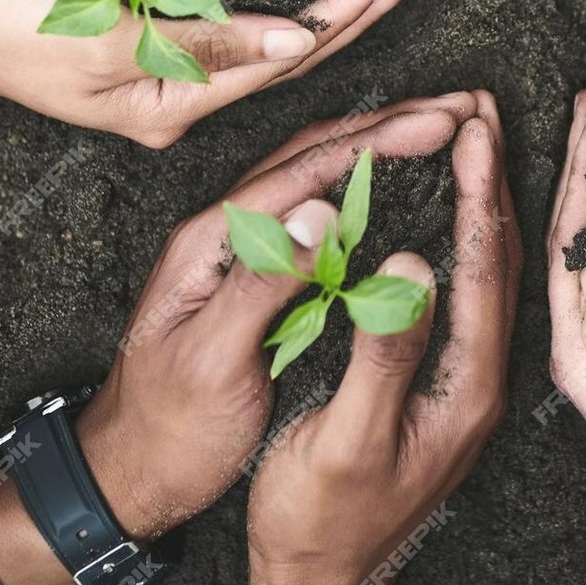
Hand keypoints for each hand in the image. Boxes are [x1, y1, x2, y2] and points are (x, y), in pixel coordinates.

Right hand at [0, 0, 425, 148]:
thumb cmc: (8, 23)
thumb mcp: (109, 35)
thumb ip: (205, 40)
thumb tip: (294, 43)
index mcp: (173, 106)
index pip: (287, 57)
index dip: (348, 11)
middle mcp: (177, 101)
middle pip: (289, 54)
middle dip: (355, 8)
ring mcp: (162, 79)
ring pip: (268, 38)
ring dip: (327, 1)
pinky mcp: (145, 50)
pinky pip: (234, 27)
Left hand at [0, 98, 490, 584]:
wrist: (127, 476)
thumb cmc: (168, 431)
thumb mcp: (213, 362)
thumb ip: (263, 284)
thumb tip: (322, 211)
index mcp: (211, 241)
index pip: (305, 169)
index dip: (378, 140)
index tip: (440, 124)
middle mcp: (223, 231)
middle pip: (312, 154)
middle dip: (388, 124)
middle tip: (458, 107)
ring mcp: (236, 250)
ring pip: (314, 175)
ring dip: (376, 145)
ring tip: (437, 129)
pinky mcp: (251, 275)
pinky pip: (313, 211)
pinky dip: (359, 186)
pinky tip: (393, 186)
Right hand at [246, 93, 517, 584]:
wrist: (317, 578)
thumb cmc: (319, 518)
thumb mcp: (344, 439)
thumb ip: (382, 354)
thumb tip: (407, 266)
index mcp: (467, 386)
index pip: (485, 268)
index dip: (480, 193)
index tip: (473, 126)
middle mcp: (480, 377)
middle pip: (505, 258)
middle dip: (499, 177)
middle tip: (489, 106)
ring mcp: (465, 379)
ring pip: (491, 270)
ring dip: (491, 198)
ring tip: (482, 135)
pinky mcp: (443, 381)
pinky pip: (470, 289)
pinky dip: (470, 235)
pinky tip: (457, 209)